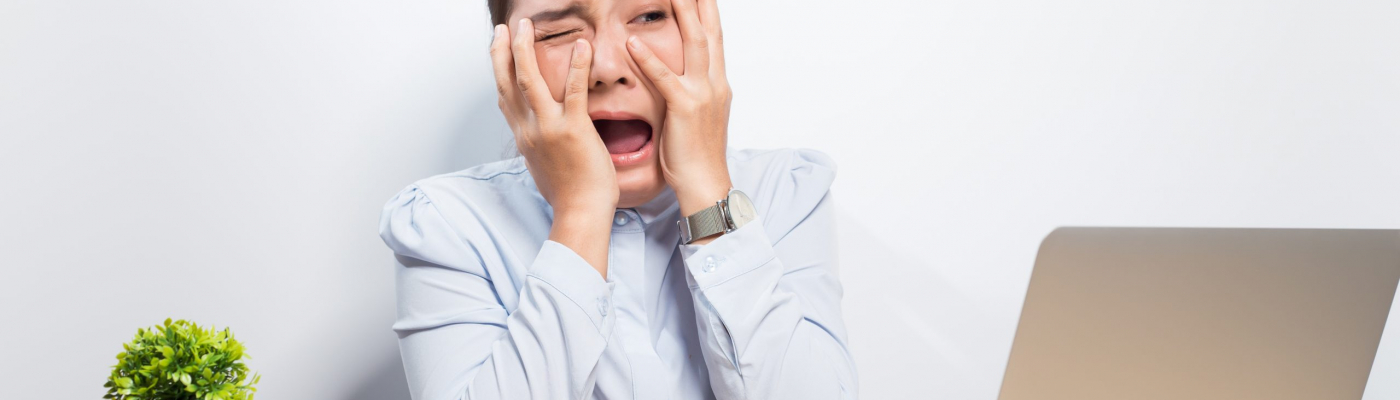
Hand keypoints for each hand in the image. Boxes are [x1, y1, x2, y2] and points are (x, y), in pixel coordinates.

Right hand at [491, 20, 614, 275]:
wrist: (579, 213)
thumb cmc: (569, 195)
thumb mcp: (544, 168)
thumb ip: (539, 147)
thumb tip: (539, 141)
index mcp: (523, 138)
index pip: (505, 98)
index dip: (499, 72)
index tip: (498, 50)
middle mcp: (529, 130)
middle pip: (507, 83)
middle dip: (503, 52)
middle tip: (505, 28)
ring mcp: (548, 128)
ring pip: (529, 80)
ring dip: (524, 49)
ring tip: (526, 26)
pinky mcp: (573, 129)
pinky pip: (573, 91)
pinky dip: (576, 66)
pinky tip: (582, 45)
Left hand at [626, 0, 733, 216]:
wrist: (706, 184)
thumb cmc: (697, 156)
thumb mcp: (697, 116)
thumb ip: (691, 92)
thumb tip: (683, 78)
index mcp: (717, 85)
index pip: (714, 38)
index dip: (707, 12)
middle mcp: (715, 84)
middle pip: (710, 32)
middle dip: (702, 3)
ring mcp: (703, 95)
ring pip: (695, 45)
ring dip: (683, 14)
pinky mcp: (685, 109)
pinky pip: (665, 78)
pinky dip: (649, 58)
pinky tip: (633, 41)